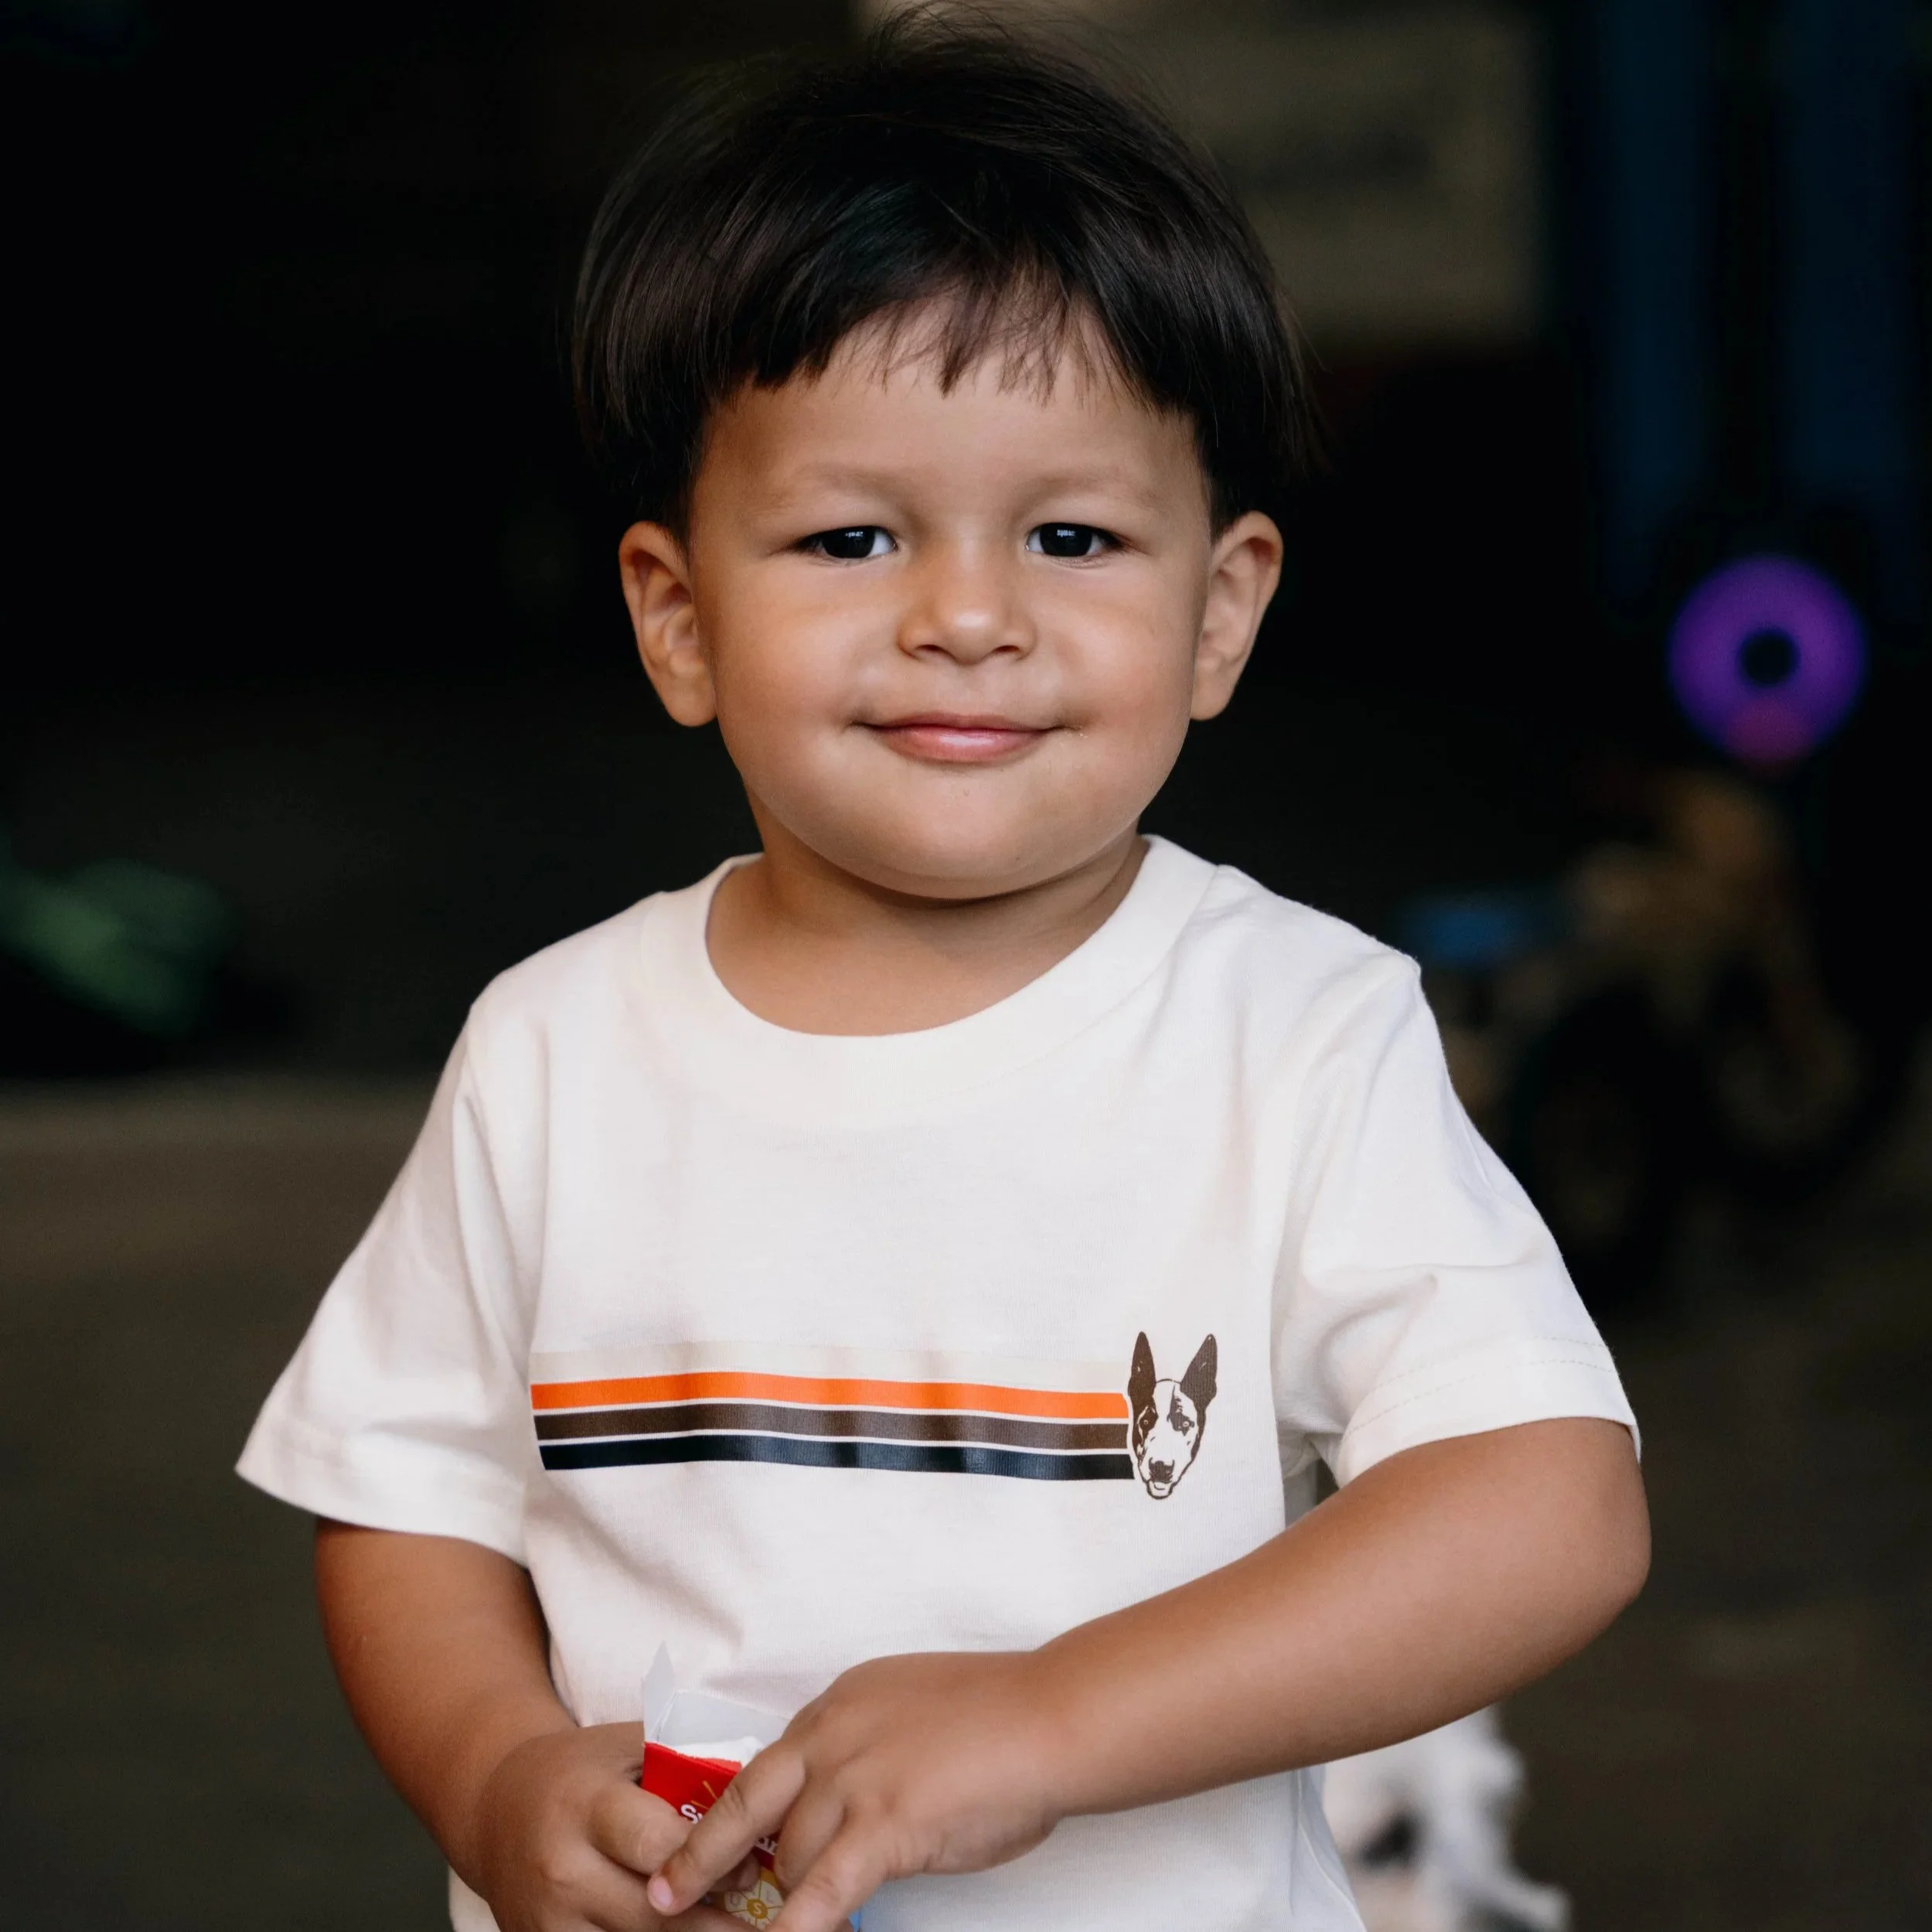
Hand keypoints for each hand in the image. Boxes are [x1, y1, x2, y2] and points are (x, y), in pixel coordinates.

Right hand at [473, 1722, 751, 1931]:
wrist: (496, 1810)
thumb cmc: (578, 1772)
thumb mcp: (624, 1748)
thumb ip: (682, 1766)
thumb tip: (758, 1795)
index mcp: (587, 1806)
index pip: (657, 1844)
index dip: (712, 1860)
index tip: (752, 1866)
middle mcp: (563, 1870)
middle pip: (651, 1913)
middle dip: (712, 1921)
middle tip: (759, 1921)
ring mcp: (549, 1921)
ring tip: (733, 1931)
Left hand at [646, 1652, 1063, 1931]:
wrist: (1051, 1716)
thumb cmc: (1003, 1716)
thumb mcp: (913, 1708)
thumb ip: (871, 1746)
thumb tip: (852, 1795)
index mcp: (840, 1703)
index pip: (772, 1763)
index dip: (743, 1812)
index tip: (714, 1841)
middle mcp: (834, 1734)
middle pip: (748, 1802)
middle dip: (703, 1854)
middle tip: (665, 1892)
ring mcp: (855, 1778)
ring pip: (789, 1854)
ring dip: (777, 1898)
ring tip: (753, 1929)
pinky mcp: (884, 1824)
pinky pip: (824, 1890)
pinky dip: (795, 1926)